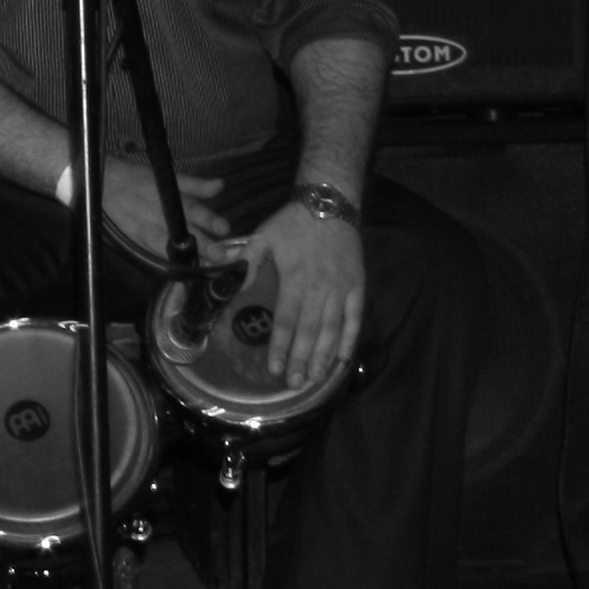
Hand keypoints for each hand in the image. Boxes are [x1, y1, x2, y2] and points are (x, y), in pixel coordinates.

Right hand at [94, 157, 231, 266]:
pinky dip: (167, 264)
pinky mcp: (133, 241)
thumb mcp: (165, 176)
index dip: (209, 219)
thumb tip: (220, 185)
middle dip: (201, 245)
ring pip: (167, 247)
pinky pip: (152, 255)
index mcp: (168, 196)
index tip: (224, 228)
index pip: (192, 208)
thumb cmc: (135, 178)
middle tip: (220, 255)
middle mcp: (158, 214)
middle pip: (183, 231)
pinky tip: (182, 274)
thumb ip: (194, 184)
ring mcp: (145, 229)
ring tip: (203, 268)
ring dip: (186, 258)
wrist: (101, 183)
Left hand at [243, 194, 368, 388]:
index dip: (281, 347)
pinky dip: (349, 339)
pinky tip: (342, 358)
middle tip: (295, 383)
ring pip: (333, 330)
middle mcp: (320, 290)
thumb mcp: (263, 236)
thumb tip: (231, 282)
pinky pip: (355, 318)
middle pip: (310, 332)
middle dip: (302, 360)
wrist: (330, 204)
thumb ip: (248, 261)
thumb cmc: (293, 223)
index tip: (275, 368)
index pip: (287, 321)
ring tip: (316, 378)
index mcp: (296, 279)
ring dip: (323, 356)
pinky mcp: (357, 286)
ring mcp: (341, 289)